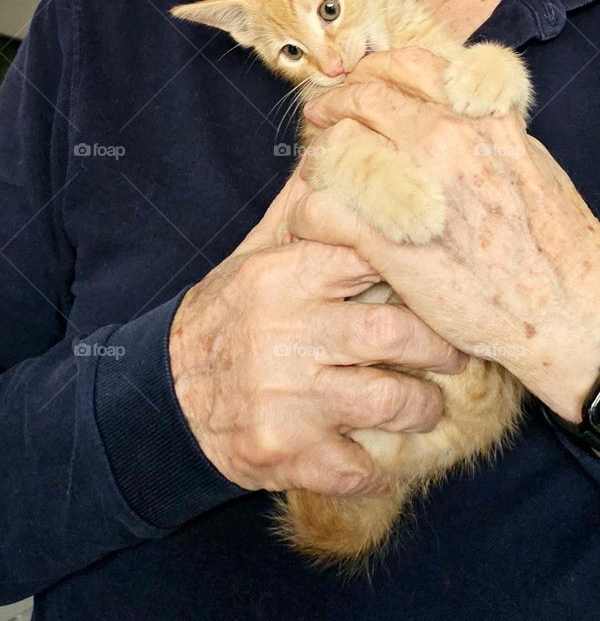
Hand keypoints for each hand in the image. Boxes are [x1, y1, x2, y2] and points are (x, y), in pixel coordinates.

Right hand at [168, 167, 466, 495]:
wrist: (166, 398)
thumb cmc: (227, 319)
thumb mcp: (254, 258)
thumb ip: (299, 212)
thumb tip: (331, 151)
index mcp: (285, 277)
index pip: (370, 257)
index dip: (415, 269)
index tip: (440, 282)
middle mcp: (287, 332)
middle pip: (395, 331)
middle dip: (441, 347)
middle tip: (456, 352)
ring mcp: (288, 396)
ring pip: (390, 400)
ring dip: (422, 407)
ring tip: (426, 404)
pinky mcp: (286, 451)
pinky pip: (358, 467)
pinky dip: (379, 469)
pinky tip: (381, 459)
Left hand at [294, 48, 599, 423]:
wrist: (563, 310)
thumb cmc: (554, 245)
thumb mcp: (530, 162)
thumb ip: (485, 130)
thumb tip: (454, 109)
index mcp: (479, 118)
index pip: (407, 68)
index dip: (371, 72)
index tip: (357, 83)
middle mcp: (445, 142)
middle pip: (363, 99)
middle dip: (333, 104)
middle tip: (319, 115)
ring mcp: (415, 189)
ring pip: (337, 147)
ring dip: (318, 158)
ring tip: (316, 173)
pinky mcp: (388, 243)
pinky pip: (323, 210)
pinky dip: (307, 214)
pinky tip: (311, 224)